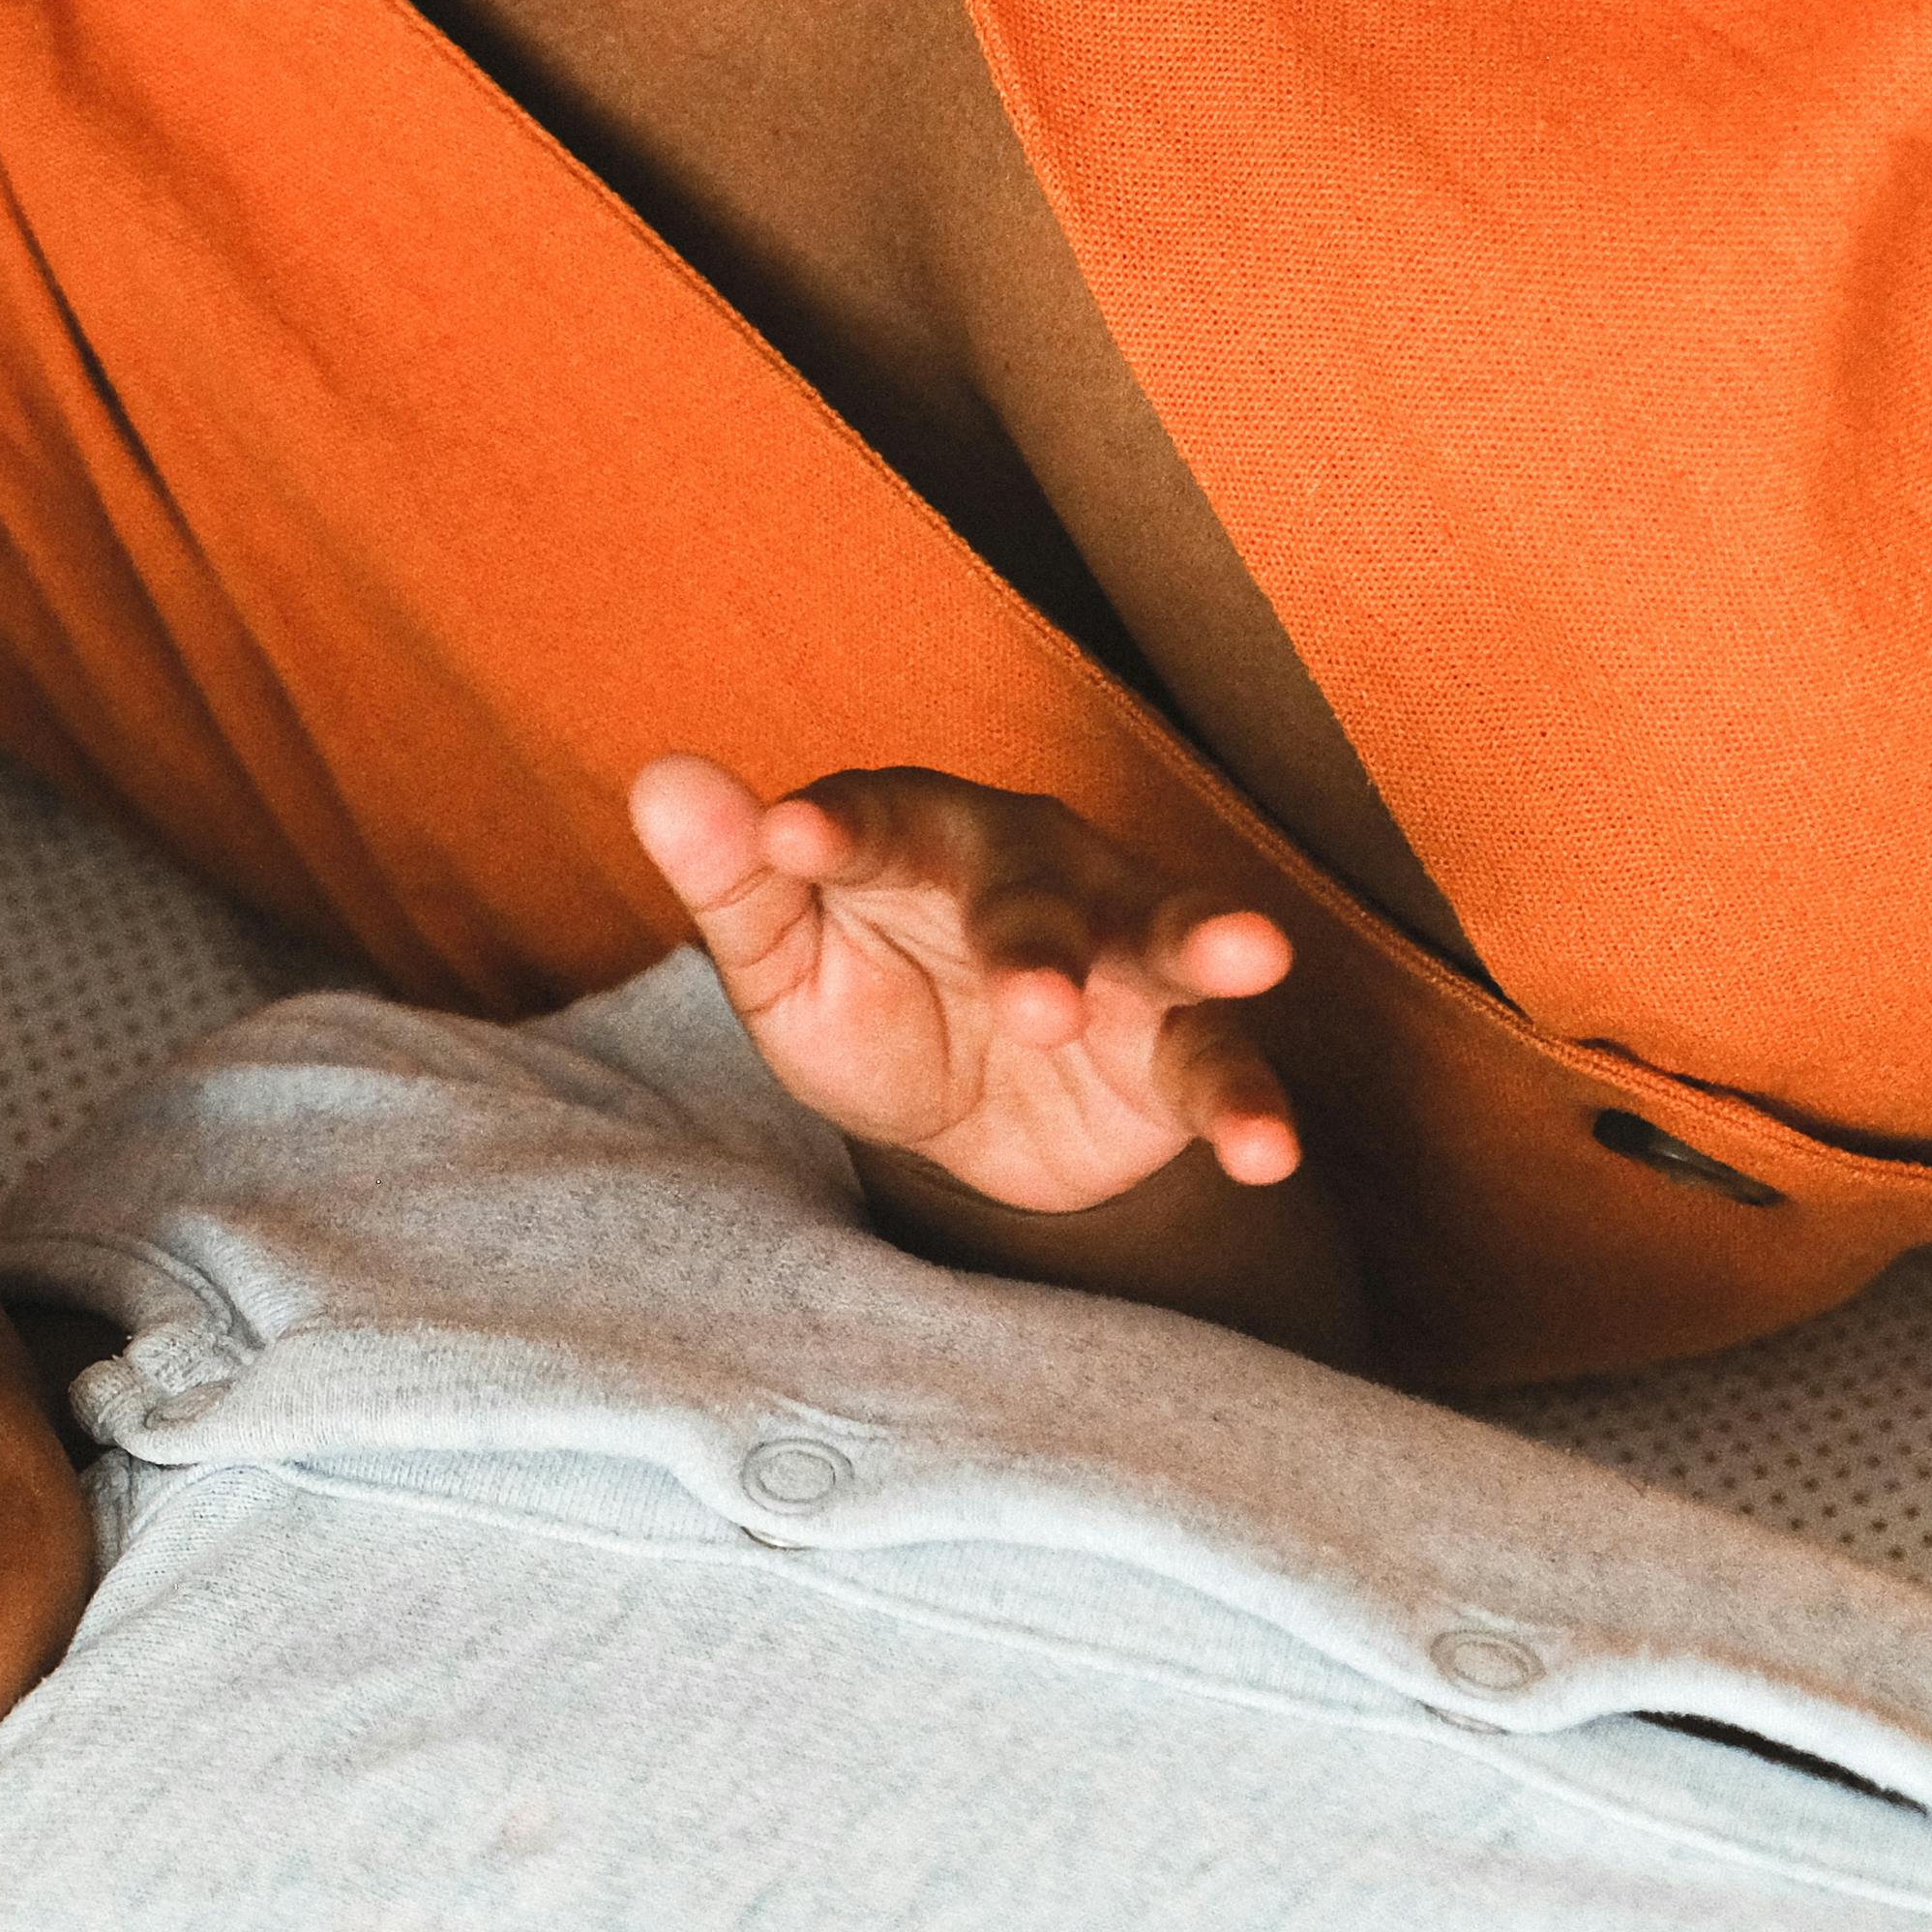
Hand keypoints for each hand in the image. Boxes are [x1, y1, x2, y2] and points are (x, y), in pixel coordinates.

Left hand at [629, 755, 1304, 1215]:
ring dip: (1203, 944)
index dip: (836, 828)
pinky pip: (1221, 1064)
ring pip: (1166, 937)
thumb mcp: (783, 962)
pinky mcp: (1176, 1042)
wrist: (964, 1116)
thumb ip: (734, 881)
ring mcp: (1120, 949)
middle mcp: (1033, 870)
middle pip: (1035, 889)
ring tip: (1253, 955)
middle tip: (1030, 1003)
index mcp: (916, 837)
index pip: (873, 821)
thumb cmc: (864, 999)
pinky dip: (1250, 1104)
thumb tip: (663, 781)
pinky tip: (1268, 1150)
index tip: (786, 839)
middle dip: (1036, 939)